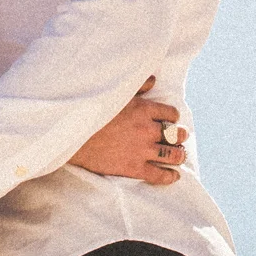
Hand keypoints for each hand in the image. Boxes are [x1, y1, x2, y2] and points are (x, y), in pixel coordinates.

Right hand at [67, 77, 186, 184]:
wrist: (74, 136)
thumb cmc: (93, 111)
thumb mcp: (115, 93)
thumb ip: (137, 85)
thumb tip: (154, 79)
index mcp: (143, 109)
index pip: (169, 113)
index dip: (173, 116)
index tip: (173, 119)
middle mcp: (147, 130)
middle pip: (174, 134)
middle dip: (180, 136)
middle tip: (182, 137)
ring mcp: (142, 150)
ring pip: (170, 154)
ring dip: (179, 155)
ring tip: (181, 155)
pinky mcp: (134, 168)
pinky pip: (158, 174)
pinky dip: (169, 176)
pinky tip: (174, 176)